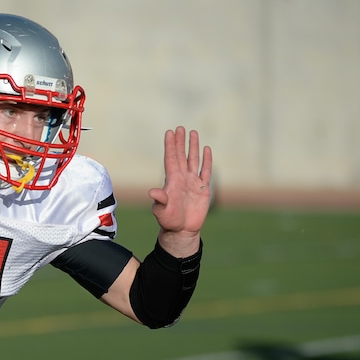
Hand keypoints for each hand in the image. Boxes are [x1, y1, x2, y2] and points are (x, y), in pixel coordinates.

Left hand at [149, 127, 211, 257]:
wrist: (182, 231)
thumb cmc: (169, 221)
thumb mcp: (162, 210)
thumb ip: (159, 200)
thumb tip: (152, 192)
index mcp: (172, 181)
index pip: (171, 159)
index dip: (170, 146)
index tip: (169, 132)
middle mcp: (182, 179)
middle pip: (181, 156)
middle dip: (180, 142)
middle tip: (180, 128)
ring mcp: (192, 182)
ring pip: (193, 160)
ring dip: (193, 147)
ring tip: (193, 133)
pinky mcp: (203, 189)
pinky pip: (205, 171)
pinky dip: (206, 160)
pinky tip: (206, 149)